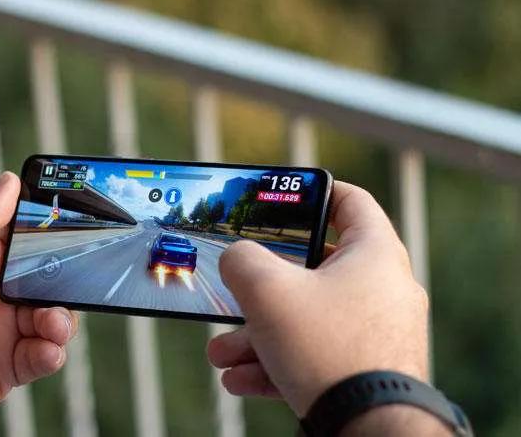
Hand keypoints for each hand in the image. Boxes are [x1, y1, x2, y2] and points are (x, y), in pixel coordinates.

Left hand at [0, 172, 77, 434]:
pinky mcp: (7, 365)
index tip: (73, 227)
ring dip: (60, 319)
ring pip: (50, 314)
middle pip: (43, 275)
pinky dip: (52, 351)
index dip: (46, 230)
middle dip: (60, 281)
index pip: (18, 233)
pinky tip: (44, 351)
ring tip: (51, 327)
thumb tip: (9, 181)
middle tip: (62, 289)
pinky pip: (44, 352)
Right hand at [207, 181, 428, 416]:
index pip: (349, 201)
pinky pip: (315, 356)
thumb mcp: (267, 290)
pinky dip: (277, 362)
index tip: (283, 197)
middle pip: (313, 271)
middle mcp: (382, 290)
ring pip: (307, 320)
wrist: (370, 429)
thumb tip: (236, 260)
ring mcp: (377, 334)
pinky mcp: (367, 371)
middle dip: (261, 288)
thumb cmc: (328, 350)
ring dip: (258, 334)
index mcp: (374, 254)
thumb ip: (242, 260)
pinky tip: (240, 378)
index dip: (312, 192)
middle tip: (235, 289)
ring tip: (222, 352)